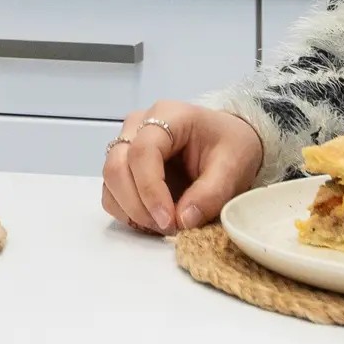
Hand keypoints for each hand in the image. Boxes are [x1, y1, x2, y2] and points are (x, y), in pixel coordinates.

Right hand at [100, 100, 264, 234]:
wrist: (229, 144)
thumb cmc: (231, 146)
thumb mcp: (233, 167)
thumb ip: (210, 193)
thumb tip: (183, 220)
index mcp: (168, 115)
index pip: (142, 152)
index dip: (150, 189)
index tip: (169, 221)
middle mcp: (138, 126)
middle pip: (116, 167)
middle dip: (138, 205)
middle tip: (168, 228)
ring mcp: (127, 145)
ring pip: (110, 183)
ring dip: (132, 212)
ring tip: (165, 226)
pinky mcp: (124, 167)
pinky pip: (111, 194)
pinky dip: (128, 214)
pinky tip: (154, 221)